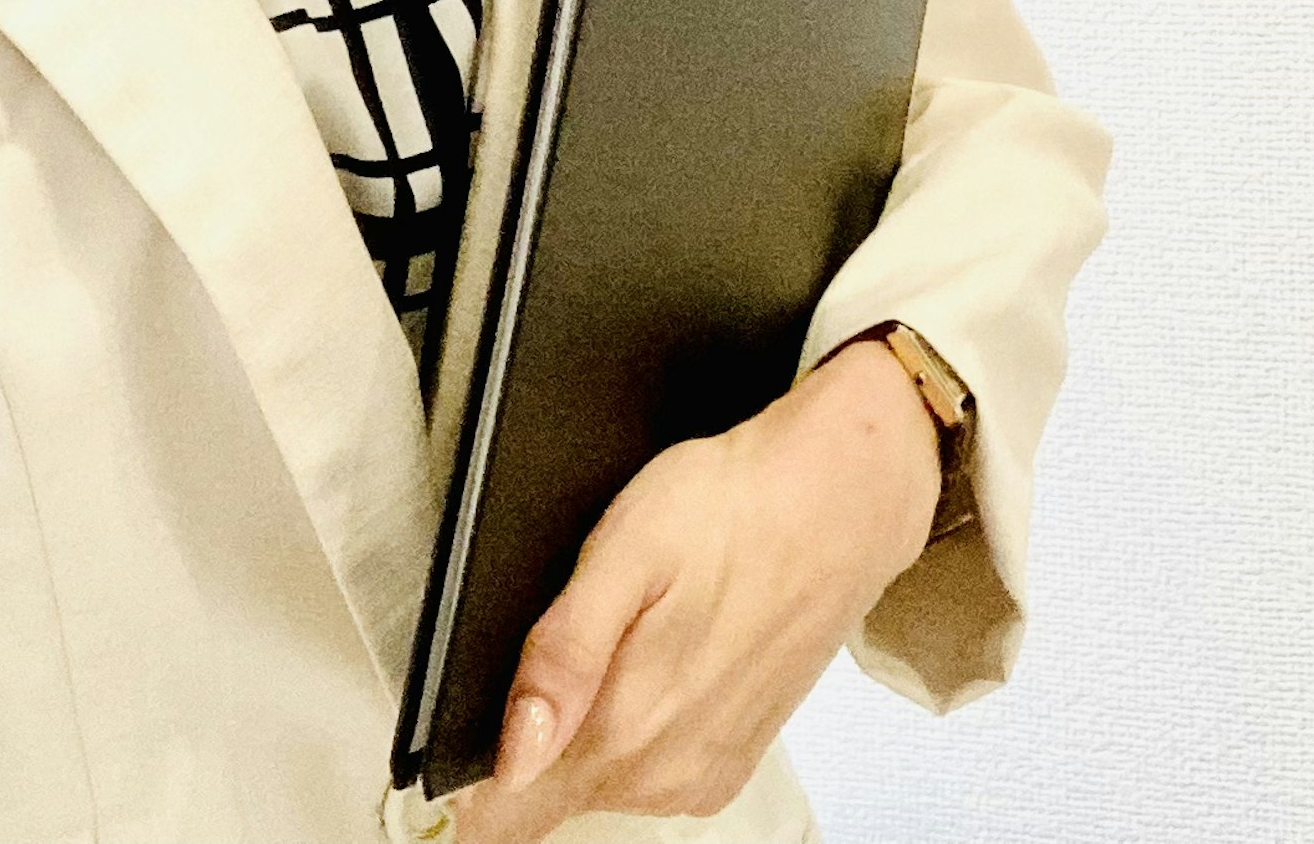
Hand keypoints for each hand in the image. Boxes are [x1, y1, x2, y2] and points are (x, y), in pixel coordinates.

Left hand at [441, 340, 942, 841]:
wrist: (842, 499)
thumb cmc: (735, 507)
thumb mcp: (626, 549)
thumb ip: (562, 657)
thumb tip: (510, 755)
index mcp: (623, 729)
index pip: (506, 814)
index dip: (471, 780)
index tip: (481, 727)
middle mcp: (662, 773)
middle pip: (548, 792)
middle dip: (539, 730)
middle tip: (578, 634)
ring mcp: (701, 774)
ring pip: (599, 780)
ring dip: (592, 722)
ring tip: (630, 629)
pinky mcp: (728, 763)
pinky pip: (649, 770)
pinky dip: (641, 722)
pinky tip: (667, 651)